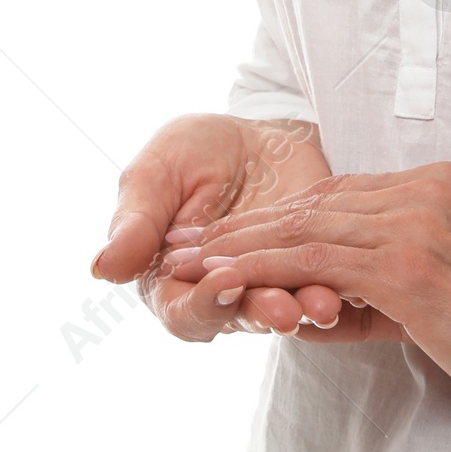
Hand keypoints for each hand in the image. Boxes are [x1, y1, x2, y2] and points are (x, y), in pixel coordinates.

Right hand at [93, 114, 347, 341]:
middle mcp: (218, 295)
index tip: (223, 281)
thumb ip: (135, 221)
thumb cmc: (192, 154)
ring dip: (303, 308)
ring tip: (322, 304)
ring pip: (282, 309)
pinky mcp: (309, 269)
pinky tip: (348, 286)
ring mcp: (267, 285)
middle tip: (284, 310)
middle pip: (237, 319)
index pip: (182, 312)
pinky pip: (322, 284)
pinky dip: (335, 287)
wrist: (256, 133)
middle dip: (262, 313)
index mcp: (170, 281)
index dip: (201, 302)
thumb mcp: (156, 174)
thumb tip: (102, 268)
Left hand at [161, 162, 450, 424]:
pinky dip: (260, 269)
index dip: (277, 216)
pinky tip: (221, 280)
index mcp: (444, 186)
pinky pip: (315, 262)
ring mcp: (420, 223)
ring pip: (306, 227)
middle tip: (184, 243)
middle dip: (243, 225)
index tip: (227, 234)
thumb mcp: (443, 299)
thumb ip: (379, 292)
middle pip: (315, 203)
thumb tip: (315, 307)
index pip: (340, 195)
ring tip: (185, 262)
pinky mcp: (410, 266)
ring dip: (237, 246)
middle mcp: (430, 191)